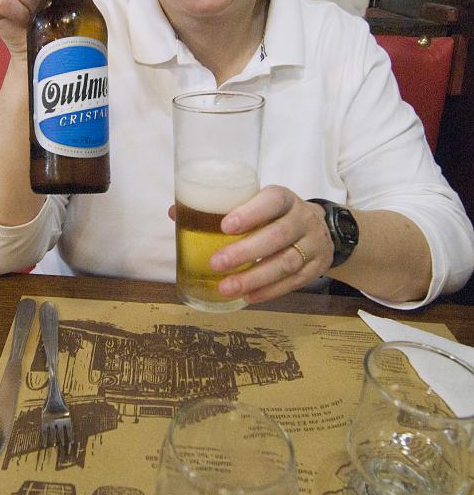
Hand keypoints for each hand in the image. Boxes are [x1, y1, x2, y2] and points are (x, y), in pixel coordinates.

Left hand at [210, 187, 334, 302]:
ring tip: (226, 287)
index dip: (251, 213)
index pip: (273, 201)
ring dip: (254, 278)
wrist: (318, 229)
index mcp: (285, 198)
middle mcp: (303, 219)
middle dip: (245, 252)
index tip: (225, 226)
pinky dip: (269, 291)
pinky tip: (248, 296)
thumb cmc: (276, 216)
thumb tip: (177, 212)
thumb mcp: (258, 203)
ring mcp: (313, 244)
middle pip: (278, 235)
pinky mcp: (317, 268)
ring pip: (286, 262)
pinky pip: (294, 282)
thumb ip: (223, 208)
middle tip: (216, 263)